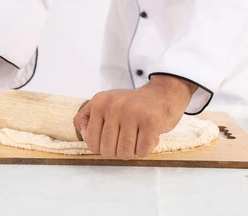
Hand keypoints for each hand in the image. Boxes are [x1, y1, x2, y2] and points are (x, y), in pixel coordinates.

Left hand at [74, 75, 196, 159]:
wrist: (163, 94)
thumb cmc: (133, 105)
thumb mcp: (105, 103)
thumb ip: (87, 117)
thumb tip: (85, 135)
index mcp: (100, 102)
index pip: (91, 141)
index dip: (102, 148)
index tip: (112, 140)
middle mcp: (114, 105)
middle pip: (107, 150)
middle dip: (117, 151)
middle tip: (127, 140)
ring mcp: (132, 112)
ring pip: (124, 153)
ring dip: (132, 151)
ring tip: (137, 138)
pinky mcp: (151, 121)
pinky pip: (142, 151)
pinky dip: (145, 149)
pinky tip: (149, 137)